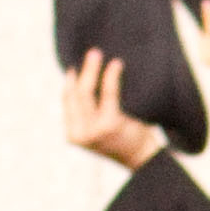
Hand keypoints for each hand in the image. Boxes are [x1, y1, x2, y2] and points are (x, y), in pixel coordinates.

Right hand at [62, 48, 163, 173]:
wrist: (143, 158)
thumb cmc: (122, 139)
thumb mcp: (97, 126)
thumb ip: (86, 110)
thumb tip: (78, 78)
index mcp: (73, 134)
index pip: (67, 101)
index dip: (70, 82)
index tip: (74, 68)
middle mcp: (80, 134)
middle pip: (75, 94)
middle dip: (81, 72)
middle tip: (91, 52)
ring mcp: (93, 130)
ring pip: (86, 92)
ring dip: (91, 70)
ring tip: (96, 53)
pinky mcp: (109, 125)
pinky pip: (108, 94)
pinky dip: (111, 77)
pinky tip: (116, 65)